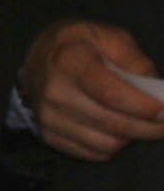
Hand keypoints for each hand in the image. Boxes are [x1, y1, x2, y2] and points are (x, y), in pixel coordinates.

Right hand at [17, 20, 163, 161]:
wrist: (37, 59)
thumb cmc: (79, 45)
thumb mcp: (108, 36)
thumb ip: (133, 58)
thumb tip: (153, 87)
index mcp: (70, 61)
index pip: (111, 94)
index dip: (143, 107)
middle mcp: (55, 92)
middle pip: (114, 124)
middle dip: (150, 128)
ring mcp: (49, 117)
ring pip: (107, 144)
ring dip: (131, 138)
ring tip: (139, 124)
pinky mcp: (48, 135)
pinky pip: (93, 153)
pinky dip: (113, 146)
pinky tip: (117, 130)